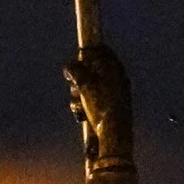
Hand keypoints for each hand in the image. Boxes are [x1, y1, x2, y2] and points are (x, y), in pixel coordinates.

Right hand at [64, 43, 133, 167]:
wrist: (114, 133)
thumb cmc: (102, 104)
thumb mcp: (84, 83)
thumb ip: (75, 70)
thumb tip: (69, 68)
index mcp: (113, 67)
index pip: (100, 50)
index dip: (86, 53)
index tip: (76, 61)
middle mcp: (114, 78)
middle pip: (90, 69)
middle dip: (77, 79)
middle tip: (74, 87)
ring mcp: (111, 93)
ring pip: (87, 87)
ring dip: (78, 96)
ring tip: (79, 105)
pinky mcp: (108, 106)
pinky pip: (91, 101)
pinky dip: (84, 106)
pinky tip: (82, 115)